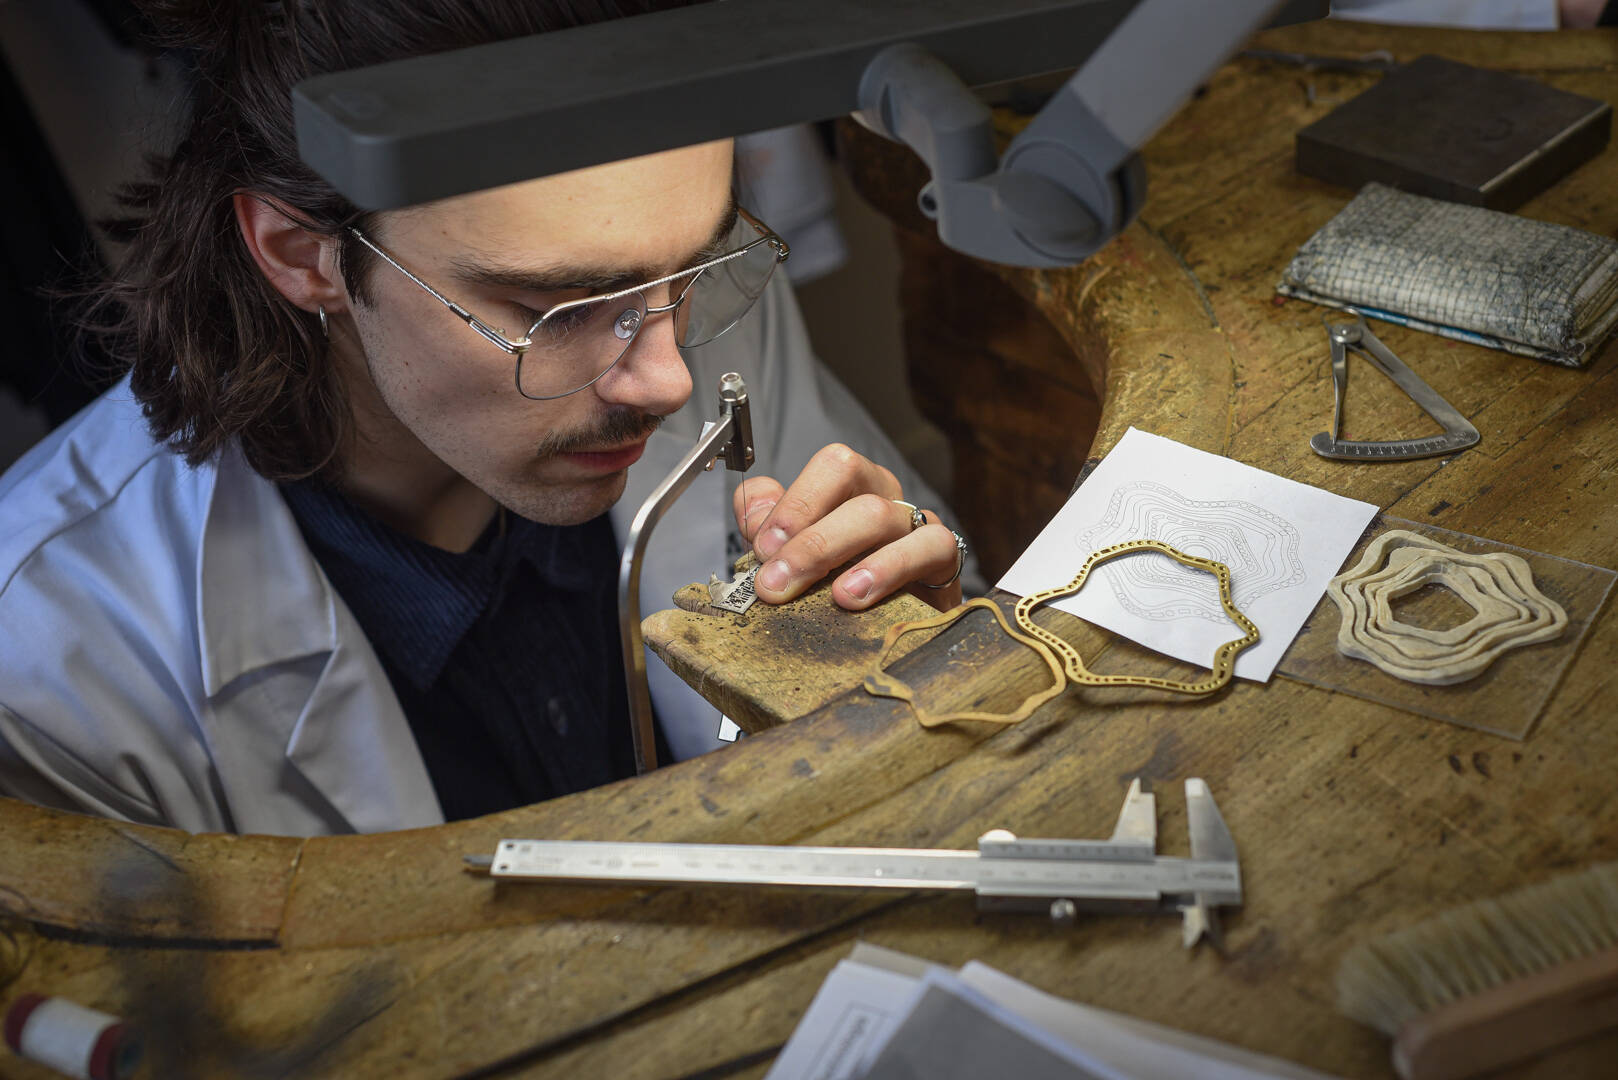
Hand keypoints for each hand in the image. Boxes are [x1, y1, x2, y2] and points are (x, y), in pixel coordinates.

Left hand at [733, 443, 963, 611]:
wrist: (899, 630)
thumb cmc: (844, 586)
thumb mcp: (796, 555)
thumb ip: (767, 527)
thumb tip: (753, 511)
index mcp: (849, 486)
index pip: (826, 466)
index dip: (793, 503)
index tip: (763, 549)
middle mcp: (882, 494)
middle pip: (847, 476)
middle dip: (804, 532)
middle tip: (775, 582)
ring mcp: (915, 522)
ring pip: (879, 514)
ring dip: (837, 551)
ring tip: (817, 592)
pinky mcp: (944, 559)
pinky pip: (930, 546)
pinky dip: (889, 569)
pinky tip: (857, 596)